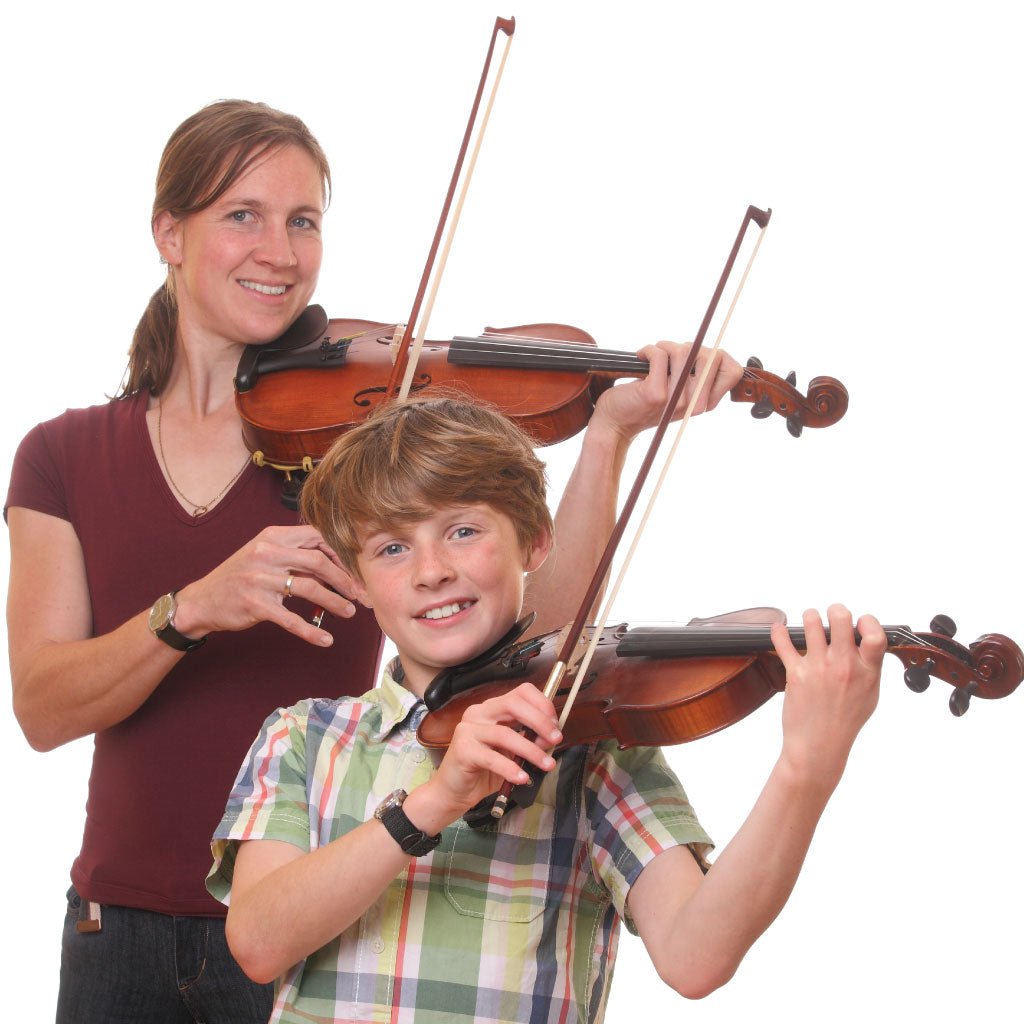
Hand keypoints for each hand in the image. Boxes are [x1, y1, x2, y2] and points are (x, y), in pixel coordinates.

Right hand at [172, 525, 357, 646]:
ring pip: (310, 588)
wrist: (202, 600)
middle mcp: (267, 554)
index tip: (357, 569)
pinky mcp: (255, 605)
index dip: (341, 554)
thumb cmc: (240, 577)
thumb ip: (296, 555)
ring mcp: (260, 579)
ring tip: (350, 612)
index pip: (317, 538)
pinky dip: (311, 631)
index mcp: (273, 537)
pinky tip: (325, 639)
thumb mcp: (264, 555)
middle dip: (345, 579)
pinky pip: (291, 619)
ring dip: (335, 602)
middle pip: (319, 562)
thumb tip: (336, 568)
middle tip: (361, 594)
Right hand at [423, 683, 561, 823]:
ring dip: (531, 750)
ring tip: (546, 764)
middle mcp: (479, 713)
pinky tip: (522, 777)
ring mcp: (468, 730)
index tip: (556, 725)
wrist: (455, 791)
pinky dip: (511, 768)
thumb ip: (528, 740)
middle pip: (513, 704)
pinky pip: (492, 758)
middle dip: (540, 721)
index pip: (521, 692)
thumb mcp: (512, 751)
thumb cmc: (484, 770)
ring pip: (505, 733)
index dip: (542, 705)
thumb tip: (551, 737)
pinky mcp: (463, 750)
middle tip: (555, 740)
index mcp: (492, 709)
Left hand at [589, 341, 742, 443]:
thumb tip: (713, 349)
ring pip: (685, 351)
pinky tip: (641, 356)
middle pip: (714, 356)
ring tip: (655, 355)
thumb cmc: (645, 401)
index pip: (733, 371)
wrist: (616, 422)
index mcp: (705, 402)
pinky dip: (648, 349)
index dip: (718, 356)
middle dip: (691, 346)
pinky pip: (660, 355)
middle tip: (672, 355)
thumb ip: (696, 373)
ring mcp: (676, 400)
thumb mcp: (678, 389)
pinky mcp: (656, 394)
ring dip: (666, 346)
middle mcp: (695, 403)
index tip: (694, 358)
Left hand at [771, 605, 886, 791]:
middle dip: (835, 610)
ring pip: (811, 623)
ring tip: (809, 620)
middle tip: (832, 615)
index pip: (875, 634)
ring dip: (809, 616)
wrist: (819, 746)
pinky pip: (783, 643)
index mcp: (866, 672)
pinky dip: (778, 632)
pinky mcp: (796, 674)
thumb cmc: (844, 721)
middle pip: (841, 618)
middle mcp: (844, 666)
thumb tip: (867, 641)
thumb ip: (869, 666)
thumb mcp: (869, 694)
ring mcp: (819, 668)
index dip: (867, 621)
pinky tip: (778, 629)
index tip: (859, 622)